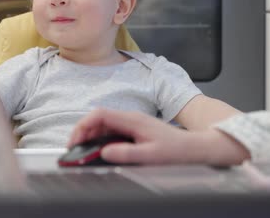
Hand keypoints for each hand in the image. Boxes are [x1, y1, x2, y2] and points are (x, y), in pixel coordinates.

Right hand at [68, 109, 249, 165]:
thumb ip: (126, 153)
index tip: (75, 141)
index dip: (83, 126)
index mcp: (132, 120)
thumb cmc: (176, 150)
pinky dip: (100, 139)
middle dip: (83, 132)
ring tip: (84, 151)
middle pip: (98, 119)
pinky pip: (111, 131)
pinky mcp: (134, 130)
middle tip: (76, 149)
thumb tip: (104, 152)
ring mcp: (132, 123)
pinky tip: (99, 150)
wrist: (194, 148)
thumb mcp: (150, 155)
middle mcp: (130, 118)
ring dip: (91, 136)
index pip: (99, 114)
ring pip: (103, 125)